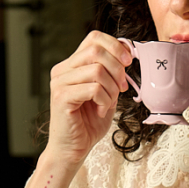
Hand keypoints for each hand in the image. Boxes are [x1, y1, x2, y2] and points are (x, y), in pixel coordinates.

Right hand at [44, 31, 131, 167]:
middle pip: (96, 50)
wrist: (73, 149)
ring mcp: (59, 82)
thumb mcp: (106, 93)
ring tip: (109, 103)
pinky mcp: (62, 97)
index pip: (93, 38)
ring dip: (111, 88)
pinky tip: (101, 110)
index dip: (115, 45)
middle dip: (117, 68)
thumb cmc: (88, 124)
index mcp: (71, 65)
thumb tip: (126, 54)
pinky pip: (93, 88)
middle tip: (122, 87)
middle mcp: (62, 70)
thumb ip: (112, 74)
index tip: (129, 61)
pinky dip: (104, 100)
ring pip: (97, 70)